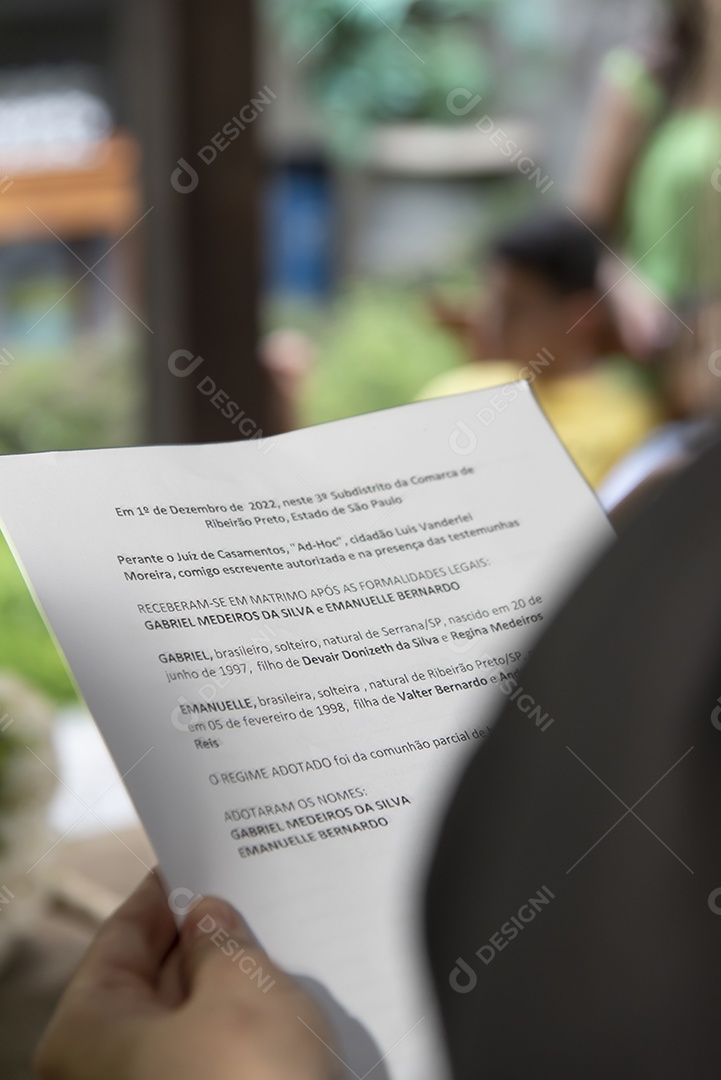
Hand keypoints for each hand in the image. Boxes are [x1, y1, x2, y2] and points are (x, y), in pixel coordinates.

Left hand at [34, 871, 341, 1079]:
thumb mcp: (239, 989)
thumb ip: (221, 940)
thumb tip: (211, 917)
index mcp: (86, 1036)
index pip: (122, 937)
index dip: (164, 891)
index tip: (197, 857)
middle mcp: (107, 1074)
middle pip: (155, 980)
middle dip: (207, 937)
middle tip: (252, 891)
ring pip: (191, 1022)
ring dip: (234, 983)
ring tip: (281, 938)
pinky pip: (216, 1059)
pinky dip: (246, 1029)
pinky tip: (289, 999)